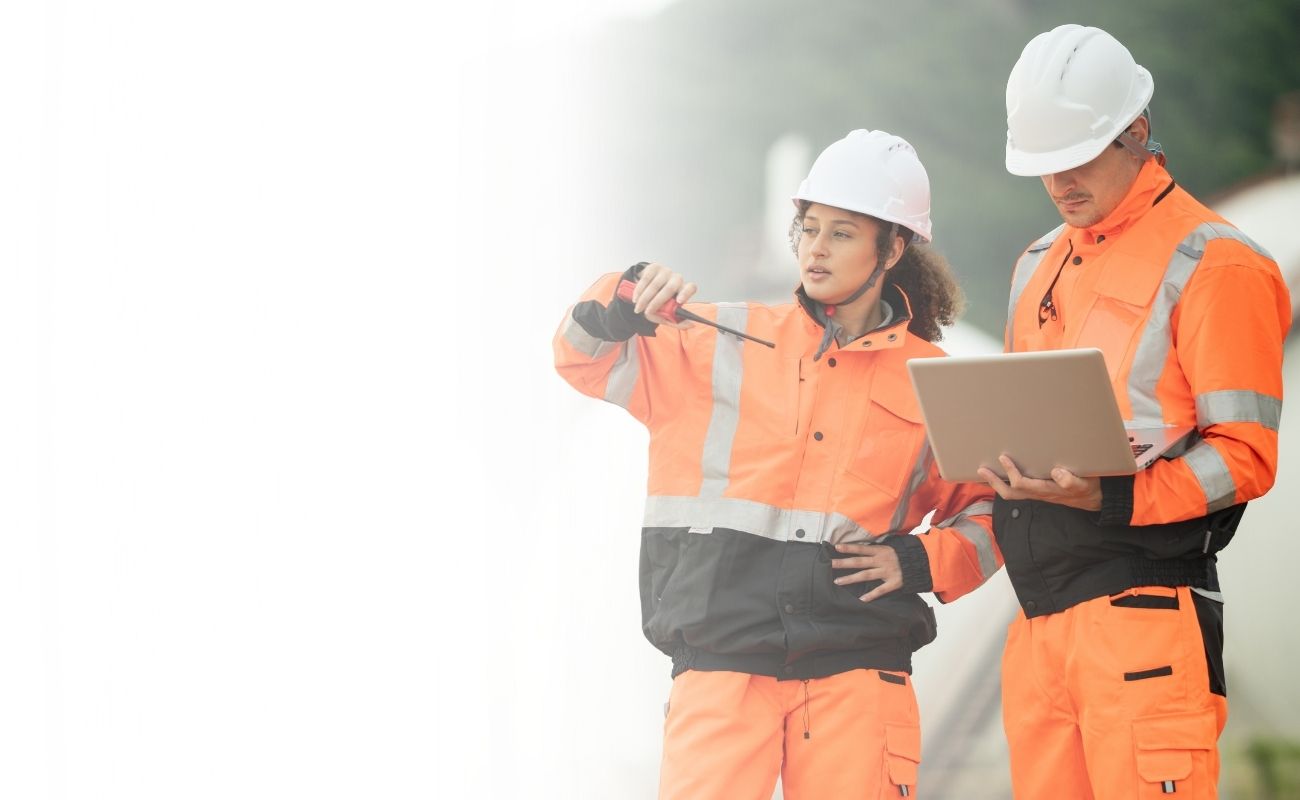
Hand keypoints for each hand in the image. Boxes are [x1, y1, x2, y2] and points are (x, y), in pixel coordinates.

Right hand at [632, 262, 697, 328]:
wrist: (645, 290)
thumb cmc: (658, 304)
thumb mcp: (666, 315)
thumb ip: (677, 322)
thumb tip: (691, 325)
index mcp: (683, 290)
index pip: (691, 287)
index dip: (686, 293)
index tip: (679, 301)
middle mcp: (677, 279)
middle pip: (670, 288)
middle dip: (657, 302)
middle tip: (647, 312)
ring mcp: (666, 271)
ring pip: (655, 285)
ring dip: (645, 298)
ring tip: (638, 308)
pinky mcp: (654, 267)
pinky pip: (646, 278)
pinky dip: (639, 290)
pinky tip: (636, 298)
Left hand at [830, 543, 901, 602]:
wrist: (921, 563)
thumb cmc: (902, 555)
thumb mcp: (890, 548)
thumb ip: (876, 550)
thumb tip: (861, 550)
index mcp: (880, 551)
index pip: (862, 549)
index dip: (849, 548)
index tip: (836, 547)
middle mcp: (881, 561)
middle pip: (859, 562)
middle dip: (844, 563)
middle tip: (830, 564)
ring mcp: (887, 572)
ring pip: (866, 575)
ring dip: (851, 578)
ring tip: (838, 581)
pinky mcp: (894, 583)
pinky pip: (881, 590)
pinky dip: (872, 595)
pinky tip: (861, 599)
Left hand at [978, 455, 1101, 510]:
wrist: (1094, 499)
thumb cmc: (1088, 488)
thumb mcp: (1084, 484)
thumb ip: (1071, 480)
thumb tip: (1056, 472)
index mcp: (1047, 491)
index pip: (1023, 484)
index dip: (1011, 472)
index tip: (1003, 457)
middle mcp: (1039, 494)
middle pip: (1010, 493)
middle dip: (994, 482)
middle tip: (981, 469)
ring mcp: (1037, 494)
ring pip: (1012, 493)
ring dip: (997, 483)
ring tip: (985, 472)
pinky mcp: (1039, 492)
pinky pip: (1018, 491)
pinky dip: (1006, 483)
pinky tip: (1001, 475)